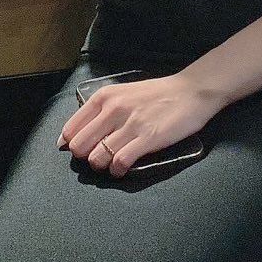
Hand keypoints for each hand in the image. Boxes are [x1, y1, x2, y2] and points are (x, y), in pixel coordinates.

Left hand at [57, 73, 220, 178]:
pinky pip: (120, 162)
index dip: (70, 144)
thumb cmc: (156, 94)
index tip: (81, 150)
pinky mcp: (147, 138)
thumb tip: (70, 137)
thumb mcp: (123, 93)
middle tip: (97, 158)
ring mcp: (130, 124)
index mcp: (104, 96)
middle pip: (80, 145)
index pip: (71, 128)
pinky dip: (117, 170)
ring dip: (101, 166)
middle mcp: (113, 108)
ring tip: (111, 163)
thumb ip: (99, 111)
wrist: (191, 91)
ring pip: (97, 157)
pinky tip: (122, 168)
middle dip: (84, 157)